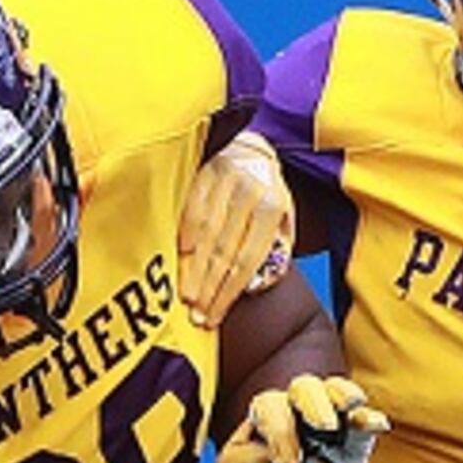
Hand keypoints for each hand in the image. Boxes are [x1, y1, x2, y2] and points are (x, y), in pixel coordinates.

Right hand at [175, 131, 293, 327]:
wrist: (249, 146)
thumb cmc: (266, 192)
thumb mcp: (284, 216)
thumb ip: (277, 248)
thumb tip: (259, 285)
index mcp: (272, 206)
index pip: (248, 259)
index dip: (230, 291)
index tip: (215, 315)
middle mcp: (248, 192)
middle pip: (225, 251)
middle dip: (209, 288)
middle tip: (197, 315)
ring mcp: (223, 180)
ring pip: (205, 233)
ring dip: (194, 269)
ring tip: (186, 297)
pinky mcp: (201, 171)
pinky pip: (190, 208)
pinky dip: (184, 233)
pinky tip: (179, 258)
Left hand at [214, 372, 382, 462]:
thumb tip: (286, 461)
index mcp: (266, 411)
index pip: (271, 407)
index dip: (280, 430)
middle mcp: (297, 406)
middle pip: (305, 388)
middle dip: (316, 404)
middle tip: (325, 428)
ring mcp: (329, 416)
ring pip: (337, 393)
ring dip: (346, 398)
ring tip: (354, 409)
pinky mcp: (353, 436)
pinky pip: (363, 420)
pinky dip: (371, 420)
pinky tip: (379, 425)